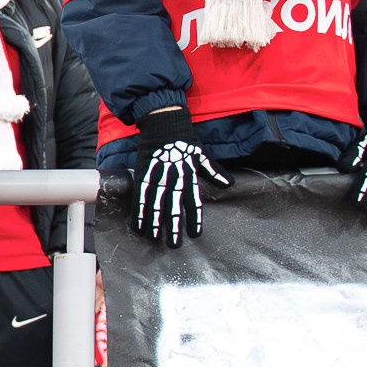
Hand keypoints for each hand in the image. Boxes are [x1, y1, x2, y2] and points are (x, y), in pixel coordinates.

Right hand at [129, 111, 227, 246]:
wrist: (164, 122)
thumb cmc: (184, 139)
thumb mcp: (202, 155)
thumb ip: (214, 171)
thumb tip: (230, 184)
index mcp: (189, 174)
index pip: (193, 200)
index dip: (194, 218)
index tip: (195, 234)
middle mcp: (174, 177)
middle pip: (173, 206)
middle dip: (173, 226)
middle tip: (173, 244)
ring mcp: (157, 175)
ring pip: (155, 203)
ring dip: (154, 222)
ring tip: (153, 238)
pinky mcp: (143, 172)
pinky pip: (140, 195)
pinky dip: (138, 210)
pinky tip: (137, 223)